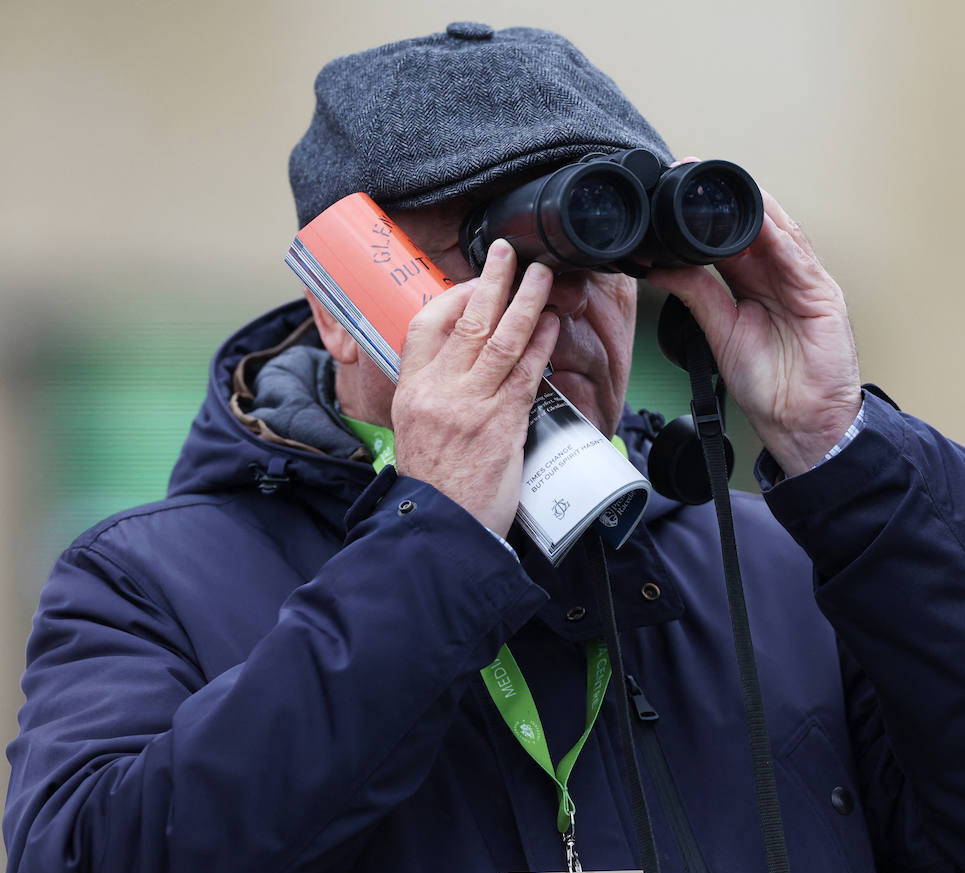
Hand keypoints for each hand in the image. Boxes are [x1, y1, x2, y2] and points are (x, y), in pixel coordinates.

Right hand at [391, 240, 559, 534]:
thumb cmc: (435, 482)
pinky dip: (540, 345)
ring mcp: (470, 405)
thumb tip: (462, 363)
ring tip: (541, 276)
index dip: (451, 296)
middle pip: (466, 321)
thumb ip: (436, 392)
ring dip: (525, 302)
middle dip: (490, 281)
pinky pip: (524, 373)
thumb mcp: (416, 428)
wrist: (441, 527)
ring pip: (500, 339)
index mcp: (412, 389)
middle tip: (507, 253)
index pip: (424, 325)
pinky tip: (552, 324)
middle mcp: (438, 391)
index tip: (472, 282)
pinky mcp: (501, 424)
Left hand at [649, 184, 860, 476]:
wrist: (802, 425)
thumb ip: (699, 296)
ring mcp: (803, 284)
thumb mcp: (722, 334)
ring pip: (779, 233)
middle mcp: (780, 278)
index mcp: (754, 286)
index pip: (730, 239)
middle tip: (691, 176)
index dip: (704, 216)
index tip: (674, 195)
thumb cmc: (770, 388)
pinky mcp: (823, 297)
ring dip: (753, 207)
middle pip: (755, 227)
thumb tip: (662, 268)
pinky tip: (761, 222)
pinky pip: (799, 260)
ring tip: (722, 187)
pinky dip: (780, 239)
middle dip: (726, 200)